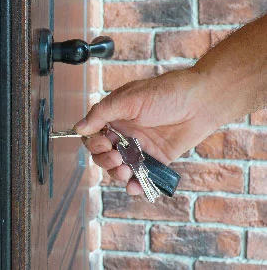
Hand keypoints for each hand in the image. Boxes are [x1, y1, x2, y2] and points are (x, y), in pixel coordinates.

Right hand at [75, 68, 218, 194]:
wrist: (202, 101)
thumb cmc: (166, 93)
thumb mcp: (129, 99)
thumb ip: (102, 114)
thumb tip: (78, 128)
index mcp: (115, 117)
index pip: (94, 136)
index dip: (94, 144)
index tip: (104, 144)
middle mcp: (125, 134)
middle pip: (103, 155)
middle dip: (105, 160)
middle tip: (117, 158)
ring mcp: (140, 148)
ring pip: (120, 168)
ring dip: (117, 174)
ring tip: (126, 172)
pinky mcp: (157, 160)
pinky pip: (142, 176)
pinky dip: (136, 185)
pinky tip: (135, 187)